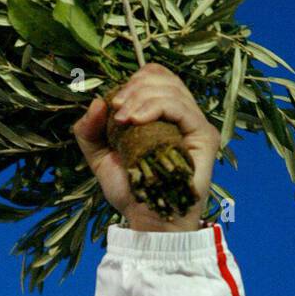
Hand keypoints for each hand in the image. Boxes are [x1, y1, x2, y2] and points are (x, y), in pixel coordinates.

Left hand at [71, 63, 220, 231]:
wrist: (146, 219)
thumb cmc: (130, 190)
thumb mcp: (99, 157)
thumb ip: (90, 130)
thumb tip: (97, 101)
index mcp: (162, 114)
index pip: (155, 77)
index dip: (133, 81)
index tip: (113, 104)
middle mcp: (181, 115)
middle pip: (162, 77)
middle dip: (133, 89)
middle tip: (116, 111)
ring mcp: (195, 124)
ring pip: (171, 89)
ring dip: (140, 98)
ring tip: (123, 119)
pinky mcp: (204, 135)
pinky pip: (181, 107)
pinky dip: (155, 107)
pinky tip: (135, 121)